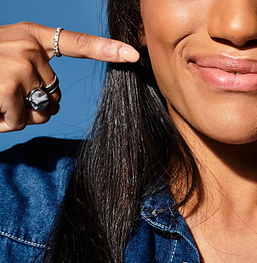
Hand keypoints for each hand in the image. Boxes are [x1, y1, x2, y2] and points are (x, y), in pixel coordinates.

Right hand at [0, 22, 138, 131]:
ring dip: (15, 116)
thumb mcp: (6, 57)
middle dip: (32, 104)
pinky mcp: (6, 87)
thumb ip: (33, 72)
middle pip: (56, 95)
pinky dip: (1, 123)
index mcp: (31, 36)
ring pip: (39, 112)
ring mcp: (18, 67)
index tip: (133, 55)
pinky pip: (19, 122)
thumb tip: (52, 107)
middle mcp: (29, 48)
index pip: (76, 43)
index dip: (107, 49)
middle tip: (2, 91)